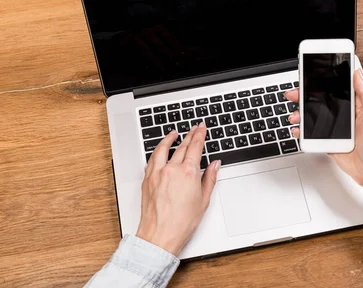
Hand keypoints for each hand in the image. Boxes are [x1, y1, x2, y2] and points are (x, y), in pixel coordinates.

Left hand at [136, 124, 220, 255]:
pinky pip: (152, 159)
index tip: (202, 128)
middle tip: (194, 128)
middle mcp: (171, 169)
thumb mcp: (203, 200)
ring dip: (169, 138)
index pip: (195, 147)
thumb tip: (214, 165)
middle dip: (189, 135)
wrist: (160, 235)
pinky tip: (159, 149)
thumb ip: (209, 178)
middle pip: (181, 146)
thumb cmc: (181, 223)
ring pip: (163, 149)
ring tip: (174, 133)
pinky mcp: (147, 179)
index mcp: (187, 173)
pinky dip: (157, 151)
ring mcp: (157, 173)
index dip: (200, 135)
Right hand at [287, 69, 362, 199]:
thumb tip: (358, 73)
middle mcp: (344, 114)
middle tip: (295, 94)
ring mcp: (335, 128)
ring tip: (296, 116)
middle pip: (320, 100)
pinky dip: (302, 131)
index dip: (323, 81)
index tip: (311, 76)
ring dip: (301, 114)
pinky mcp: (328, 140)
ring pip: (313, 116)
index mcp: (356, 105)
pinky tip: (299, 130)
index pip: (337, 88)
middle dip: (305, 96)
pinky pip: (312, 133)